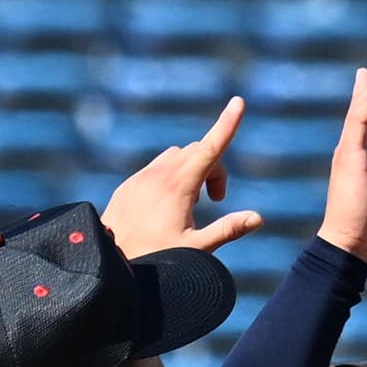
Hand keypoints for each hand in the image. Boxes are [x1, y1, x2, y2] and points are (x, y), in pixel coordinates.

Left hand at [106, 97, 260, 256]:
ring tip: (193, 204)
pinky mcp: (129, 185)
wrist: (109, 264)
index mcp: (179, 185)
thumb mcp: (195, 249)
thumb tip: (257, 218)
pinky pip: (156, 168)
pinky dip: (172, 177)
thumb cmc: (154, 259)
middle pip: (197, 151)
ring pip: (176, 156)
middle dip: (214, 168)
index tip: (239, 102)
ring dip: (193, 170)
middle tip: (217, 200)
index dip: (227, 124)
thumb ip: (227, 230)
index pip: (211, 147)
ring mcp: (141, 177)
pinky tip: (168, 208)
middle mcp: (159, 174)